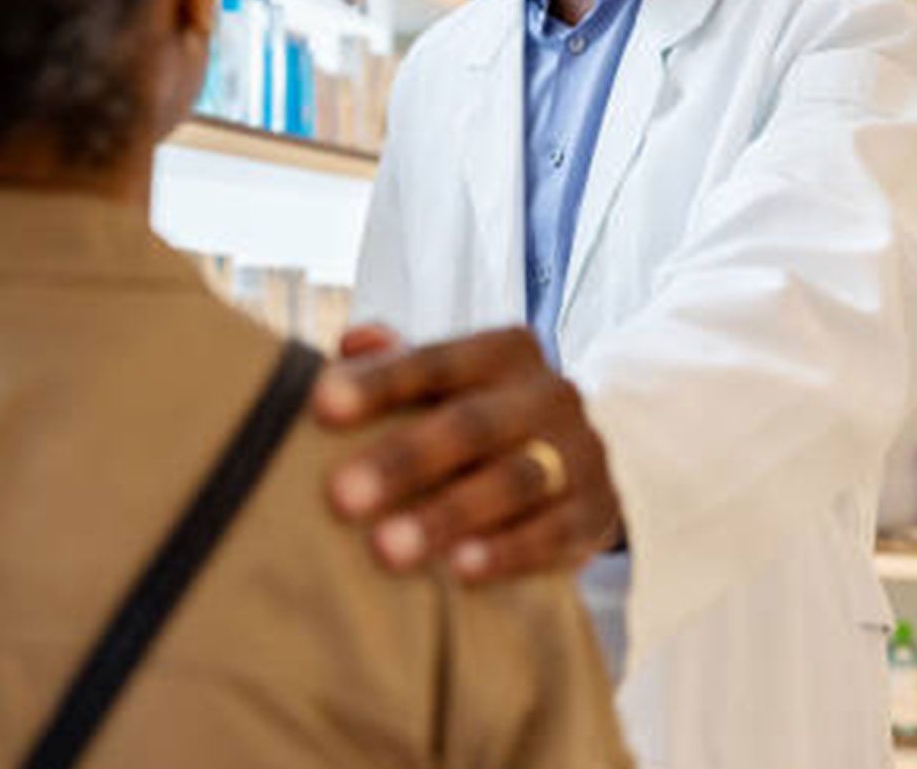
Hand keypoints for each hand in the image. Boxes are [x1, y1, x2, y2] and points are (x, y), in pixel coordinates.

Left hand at [315, 325, 621, 584]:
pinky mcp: (595, 512)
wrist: (590, 463)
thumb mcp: (452, 383)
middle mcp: (547, 394)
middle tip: (340, 496)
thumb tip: (347, 346)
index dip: (379, 383)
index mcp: (504, 352)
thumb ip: (397, 362)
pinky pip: (551, 533)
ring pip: (512, 481)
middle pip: (471, 425)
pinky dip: (506, 552)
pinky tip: (459, 570)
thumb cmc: (489, 419)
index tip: (321, 406)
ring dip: (446, 516)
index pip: (435, 361)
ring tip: (386, 549)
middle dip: (403, 460)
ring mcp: (579, 453)